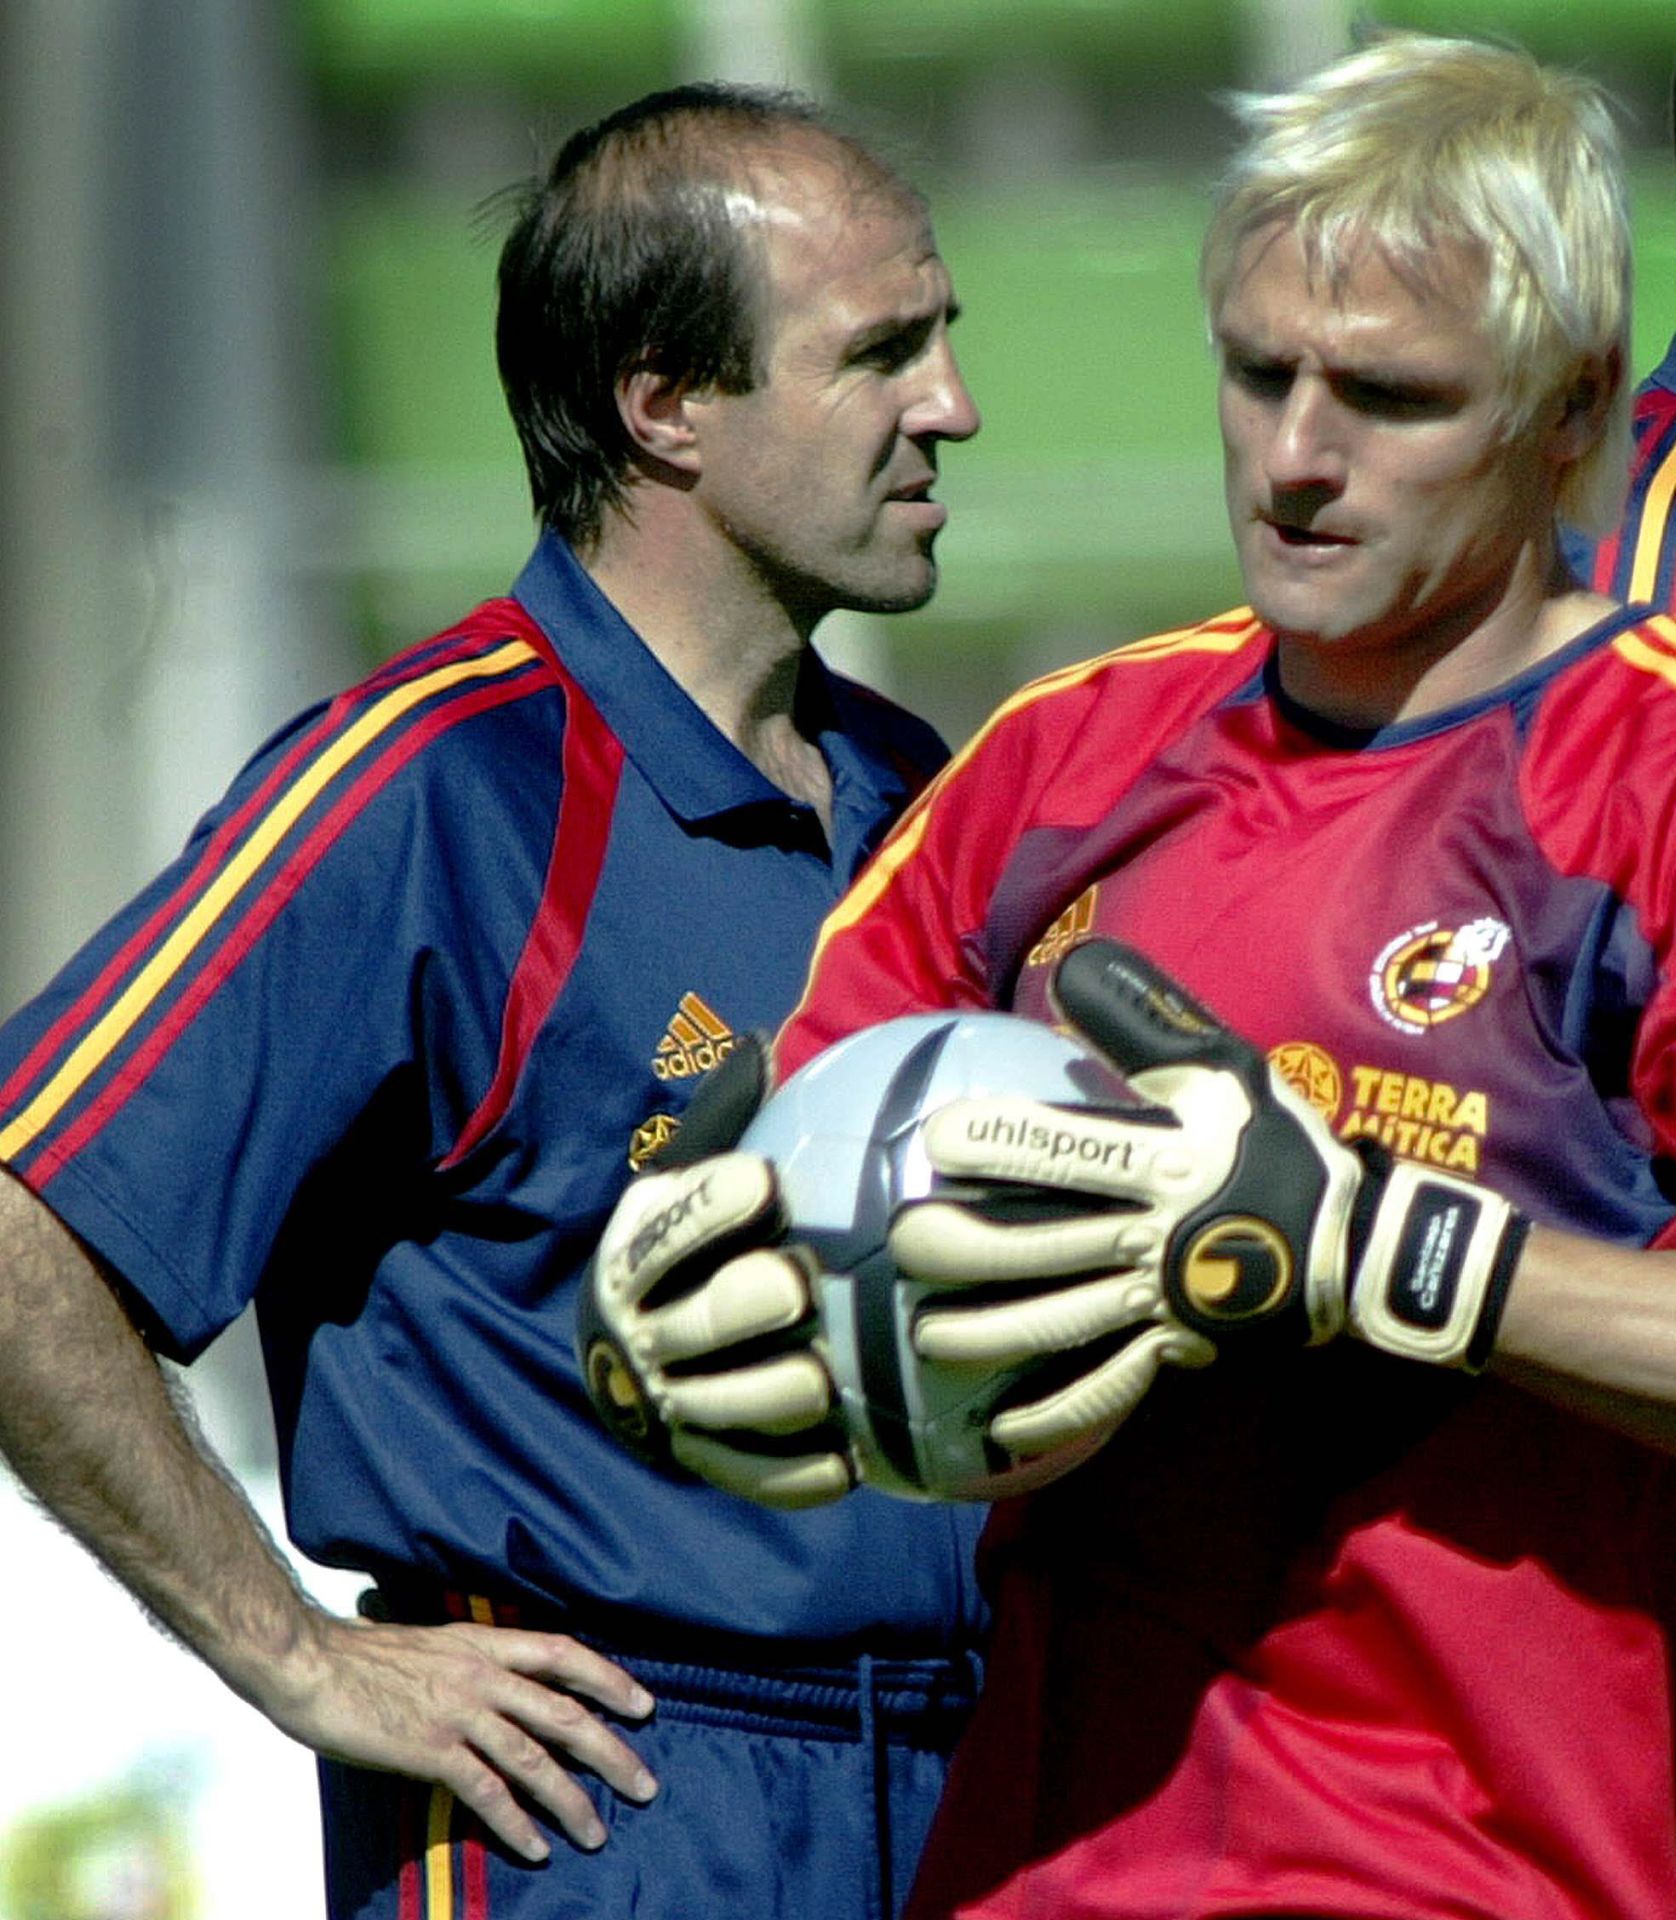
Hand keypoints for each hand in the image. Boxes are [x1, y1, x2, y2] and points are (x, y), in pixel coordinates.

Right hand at [262, 1609, 657, 1859]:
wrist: (308, 1660)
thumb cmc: (360, 1655)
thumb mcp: (431, 1645)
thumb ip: (469, 1665)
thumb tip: (499, 1688)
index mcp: (483, 1642)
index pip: (563, 1654)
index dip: (608, 1678)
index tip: (643, 1704)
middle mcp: (481, 1673)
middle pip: (564, 1712)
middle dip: (610, 1751)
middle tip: (645, 1785)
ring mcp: (458, 1711)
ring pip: (533, 1759)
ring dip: (570, 1800)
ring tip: (598, 1833)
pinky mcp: (430, 1749)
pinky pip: (486, 1791)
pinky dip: (515, 1822)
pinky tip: (536, 1848)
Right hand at [577, 1038, 853, 1506]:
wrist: (631, 1350)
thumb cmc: (688, 1242)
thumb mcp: (689, 1179)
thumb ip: (728, 1124)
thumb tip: (764, 1043)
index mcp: (637, 1250)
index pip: (668, 1227)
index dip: (711, 1207)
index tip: (765, 1183)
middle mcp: (642, 1328)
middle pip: (689, 1320)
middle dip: (737, 1304)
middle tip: (794, 1287)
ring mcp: (668, 1398)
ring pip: (717, 1401)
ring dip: (768, 1393)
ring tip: (822, 1380)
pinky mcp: (698, 1457)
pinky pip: (744, 1473)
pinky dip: (789, 1475)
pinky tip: (846, 1466)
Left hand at [892, 939, 1528, 1457]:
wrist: (1357, 1244)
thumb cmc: (1277, 1142)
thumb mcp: (1220, 1066)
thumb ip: (1141, 1021)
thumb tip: (1069, 965)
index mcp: (1161, 1161)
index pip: (1071, 1149)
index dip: (1004, 1142)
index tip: (936, 1137)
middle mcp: (1151, 1233)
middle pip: (1048, 1244)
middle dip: (971, 1248)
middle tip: (902, 1245)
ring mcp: (1160, 1299)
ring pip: (1062, 1322)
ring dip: (990, 1334)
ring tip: (923, 1336)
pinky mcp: (1172, 1348)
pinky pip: (1107, 1388)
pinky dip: (1054, 1413)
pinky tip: (998, 1432)